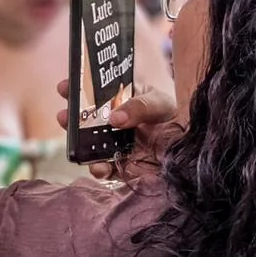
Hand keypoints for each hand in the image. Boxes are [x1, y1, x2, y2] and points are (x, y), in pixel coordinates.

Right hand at [55, 79, 177, 180]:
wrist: (192, 147)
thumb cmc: (174, 116)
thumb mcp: (159, 103)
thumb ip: (139, 107)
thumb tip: (114, 118)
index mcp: (118, 102)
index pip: (92, 94)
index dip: (76, 90)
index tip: (64, 86)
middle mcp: (112, 125)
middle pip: (84, 122)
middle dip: (70, 119)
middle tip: (63, 116)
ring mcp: (116, 146)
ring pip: (91, 147)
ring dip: (80, 147)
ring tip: (76, 146)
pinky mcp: (123, 167)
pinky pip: (107, 170)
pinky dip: (100, 169)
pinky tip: (98, 167)